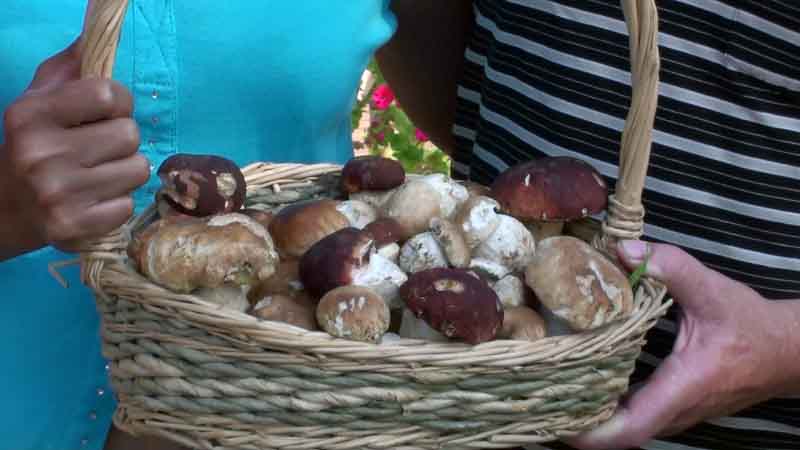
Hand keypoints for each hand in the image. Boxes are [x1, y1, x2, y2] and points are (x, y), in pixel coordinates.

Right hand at [1, 37, 148, 253]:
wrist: (3, 208)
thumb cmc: (32, 145)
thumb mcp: (37, 101)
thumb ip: (68, 69)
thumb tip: (95, 39)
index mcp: (32, 115)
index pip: (108, 94)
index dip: (119, 102)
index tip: (108, 111)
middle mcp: (42, 154)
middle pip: (130, 134)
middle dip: (124, 139)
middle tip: (103, 148)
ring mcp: (58, 193)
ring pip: (137, 169)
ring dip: (126, 171)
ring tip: (100, 173)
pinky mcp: (74, 226)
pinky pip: (128, 205)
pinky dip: (117, 202)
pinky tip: (95, 199)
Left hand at [566, 240, 799, 449]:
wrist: (788, 351)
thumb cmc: (752, 325)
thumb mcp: (712, 290)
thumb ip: (670, 267)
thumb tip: (623, 249)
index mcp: (684, 387)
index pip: (633, 428)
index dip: (593, 434)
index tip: (557, 423)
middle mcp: (678, 409)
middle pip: (622, 435)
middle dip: (580, 425)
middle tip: (540, 400)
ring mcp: (679, 412)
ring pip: (629, 429)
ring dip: (593, 419)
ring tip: (553, 393)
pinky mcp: (677, 406)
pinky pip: (638, 417)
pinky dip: (610, 409)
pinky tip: (585, 384)